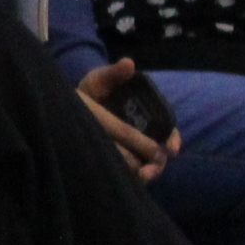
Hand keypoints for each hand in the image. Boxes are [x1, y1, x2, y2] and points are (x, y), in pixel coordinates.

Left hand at [74, 59, 178, 180]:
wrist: (71, 107)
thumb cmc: (91, 93)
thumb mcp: (98, 81)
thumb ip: (112, 74)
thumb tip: (128, 63)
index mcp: (145, 117)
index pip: (168, 132)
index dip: (173, 140)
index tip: (172, 149)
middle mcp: (142, 137)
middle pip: (158, 155)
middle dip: (156, 164)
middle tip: (149, 171)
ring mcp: (129, 152)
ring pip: (143, 168)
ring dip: (144, 174)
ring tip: (137, 178)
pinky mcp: (116, 163)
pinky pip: (126, 175)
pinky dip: (127, 179)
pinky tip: (121, 181)